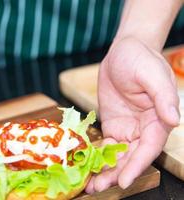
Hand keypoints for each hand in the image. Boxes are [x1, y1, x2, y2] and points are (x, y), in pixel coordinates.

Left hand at [85, 37, 179, 192]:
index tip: (123, 181)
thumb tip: (172, 120)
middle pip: (131, 157)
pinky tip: (87, 165)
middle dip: (116, 173)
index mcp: (157, 119)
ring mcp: (127, 127)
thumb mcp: (152, 74)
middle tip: (98, 188)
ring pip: (118, 155)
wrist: (124, 51)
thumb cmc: (141, 59)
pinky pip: (105, 144)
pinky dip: (97, 156)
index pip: (148, 148)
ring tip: (90, 185)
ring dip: (105, 169)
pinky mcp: (113, 124)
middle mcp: (143, 128)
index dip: (137, 166)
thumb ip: (162, 97)